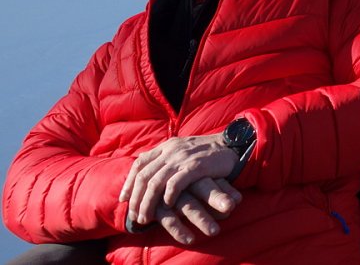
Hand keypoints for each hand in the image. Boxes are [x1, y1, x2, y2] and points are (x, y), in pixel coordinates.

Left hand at [119, 134, 238, 225]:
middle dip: (136, 198)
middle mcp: (171, 150)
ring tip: (146, 217)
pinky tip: (167, 205)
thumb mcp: (183, 150)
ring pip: (156, 183)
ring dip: (148, 203)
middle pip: (145, 176)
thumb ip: (167, 160)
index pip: (139, 163)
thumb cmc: (207, 153)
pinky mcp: (195, 166)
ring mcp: (183, 158)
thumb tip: (150, 177)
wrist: (231, 146)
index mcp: (167, 146)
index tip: (124, 198)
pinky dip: (168, 196)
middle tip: (134, 215)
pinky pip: (175, 183)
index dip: (129, 182)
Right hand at [155, 178, 240, 243]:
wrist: (150, 184)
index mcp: (194, 171)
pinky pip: (168, 219)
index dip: (224, 189)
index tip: (237, 200)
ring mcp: (168, 194)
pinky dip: (179, 230)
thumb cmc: (184, 184)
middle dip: (217, 199)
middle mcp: (183, 181)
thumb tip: (238, 199)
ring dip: (202, 218)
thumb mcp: (200, 182)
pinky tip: (190, 240)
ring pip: (187, 205)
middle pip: (201, 187)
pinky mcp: (156, 207)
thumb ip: (219, 189)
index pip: (212, 179)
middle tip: (230, 209)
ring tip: (215, 231)